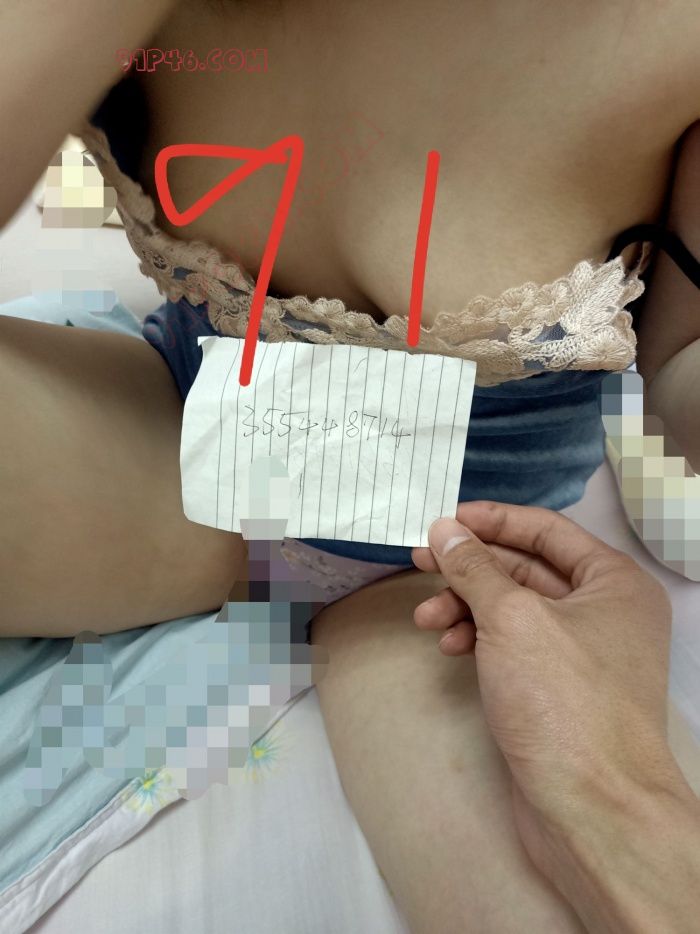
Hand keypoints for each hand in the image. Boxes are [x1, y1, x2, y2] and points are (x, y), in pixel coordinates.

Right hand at [411, 502, 686, 853]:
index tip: (444, 519)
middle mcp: (603, 611)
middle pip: (526, 569)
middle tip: (420, 561)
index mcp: (613, 582)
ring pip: (513, 609)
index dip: (493, 520)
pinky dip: (478, 639)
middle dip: (470, 567)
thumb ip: (474, 568)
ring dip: (466, 606)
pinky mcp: (555, 688)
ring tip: (427, 618)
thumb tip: (444, 529)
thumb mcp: (512, 619)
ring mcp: (580, 652)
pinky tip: (450, 647)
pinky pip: (512, 645)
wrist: (592, 810)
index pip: (546, 531)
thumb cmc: (563, 700)